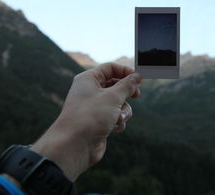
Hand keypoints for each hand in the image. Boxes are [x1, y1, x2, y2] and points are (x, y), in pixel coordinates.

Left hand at [30, 63, 140, 180]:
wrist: (75, 146)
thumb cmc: (90, 117)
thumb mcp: (113, 97)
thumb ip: (127, 85)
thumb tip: (136, 77)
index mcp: (88, 79)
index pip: (110, 68)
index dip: (125, 71)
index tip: (139, 78)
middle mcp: (90, 91)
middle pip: (115, 85)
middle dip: (126, 93)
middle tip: (136, 95)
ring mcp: (94, 107)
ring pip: (118, 103)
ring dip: (123, 110)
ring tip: (118, 118)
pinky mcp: (98, 122)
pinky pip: (115, 116)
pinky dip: (117, 121)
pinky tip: (113, 128)